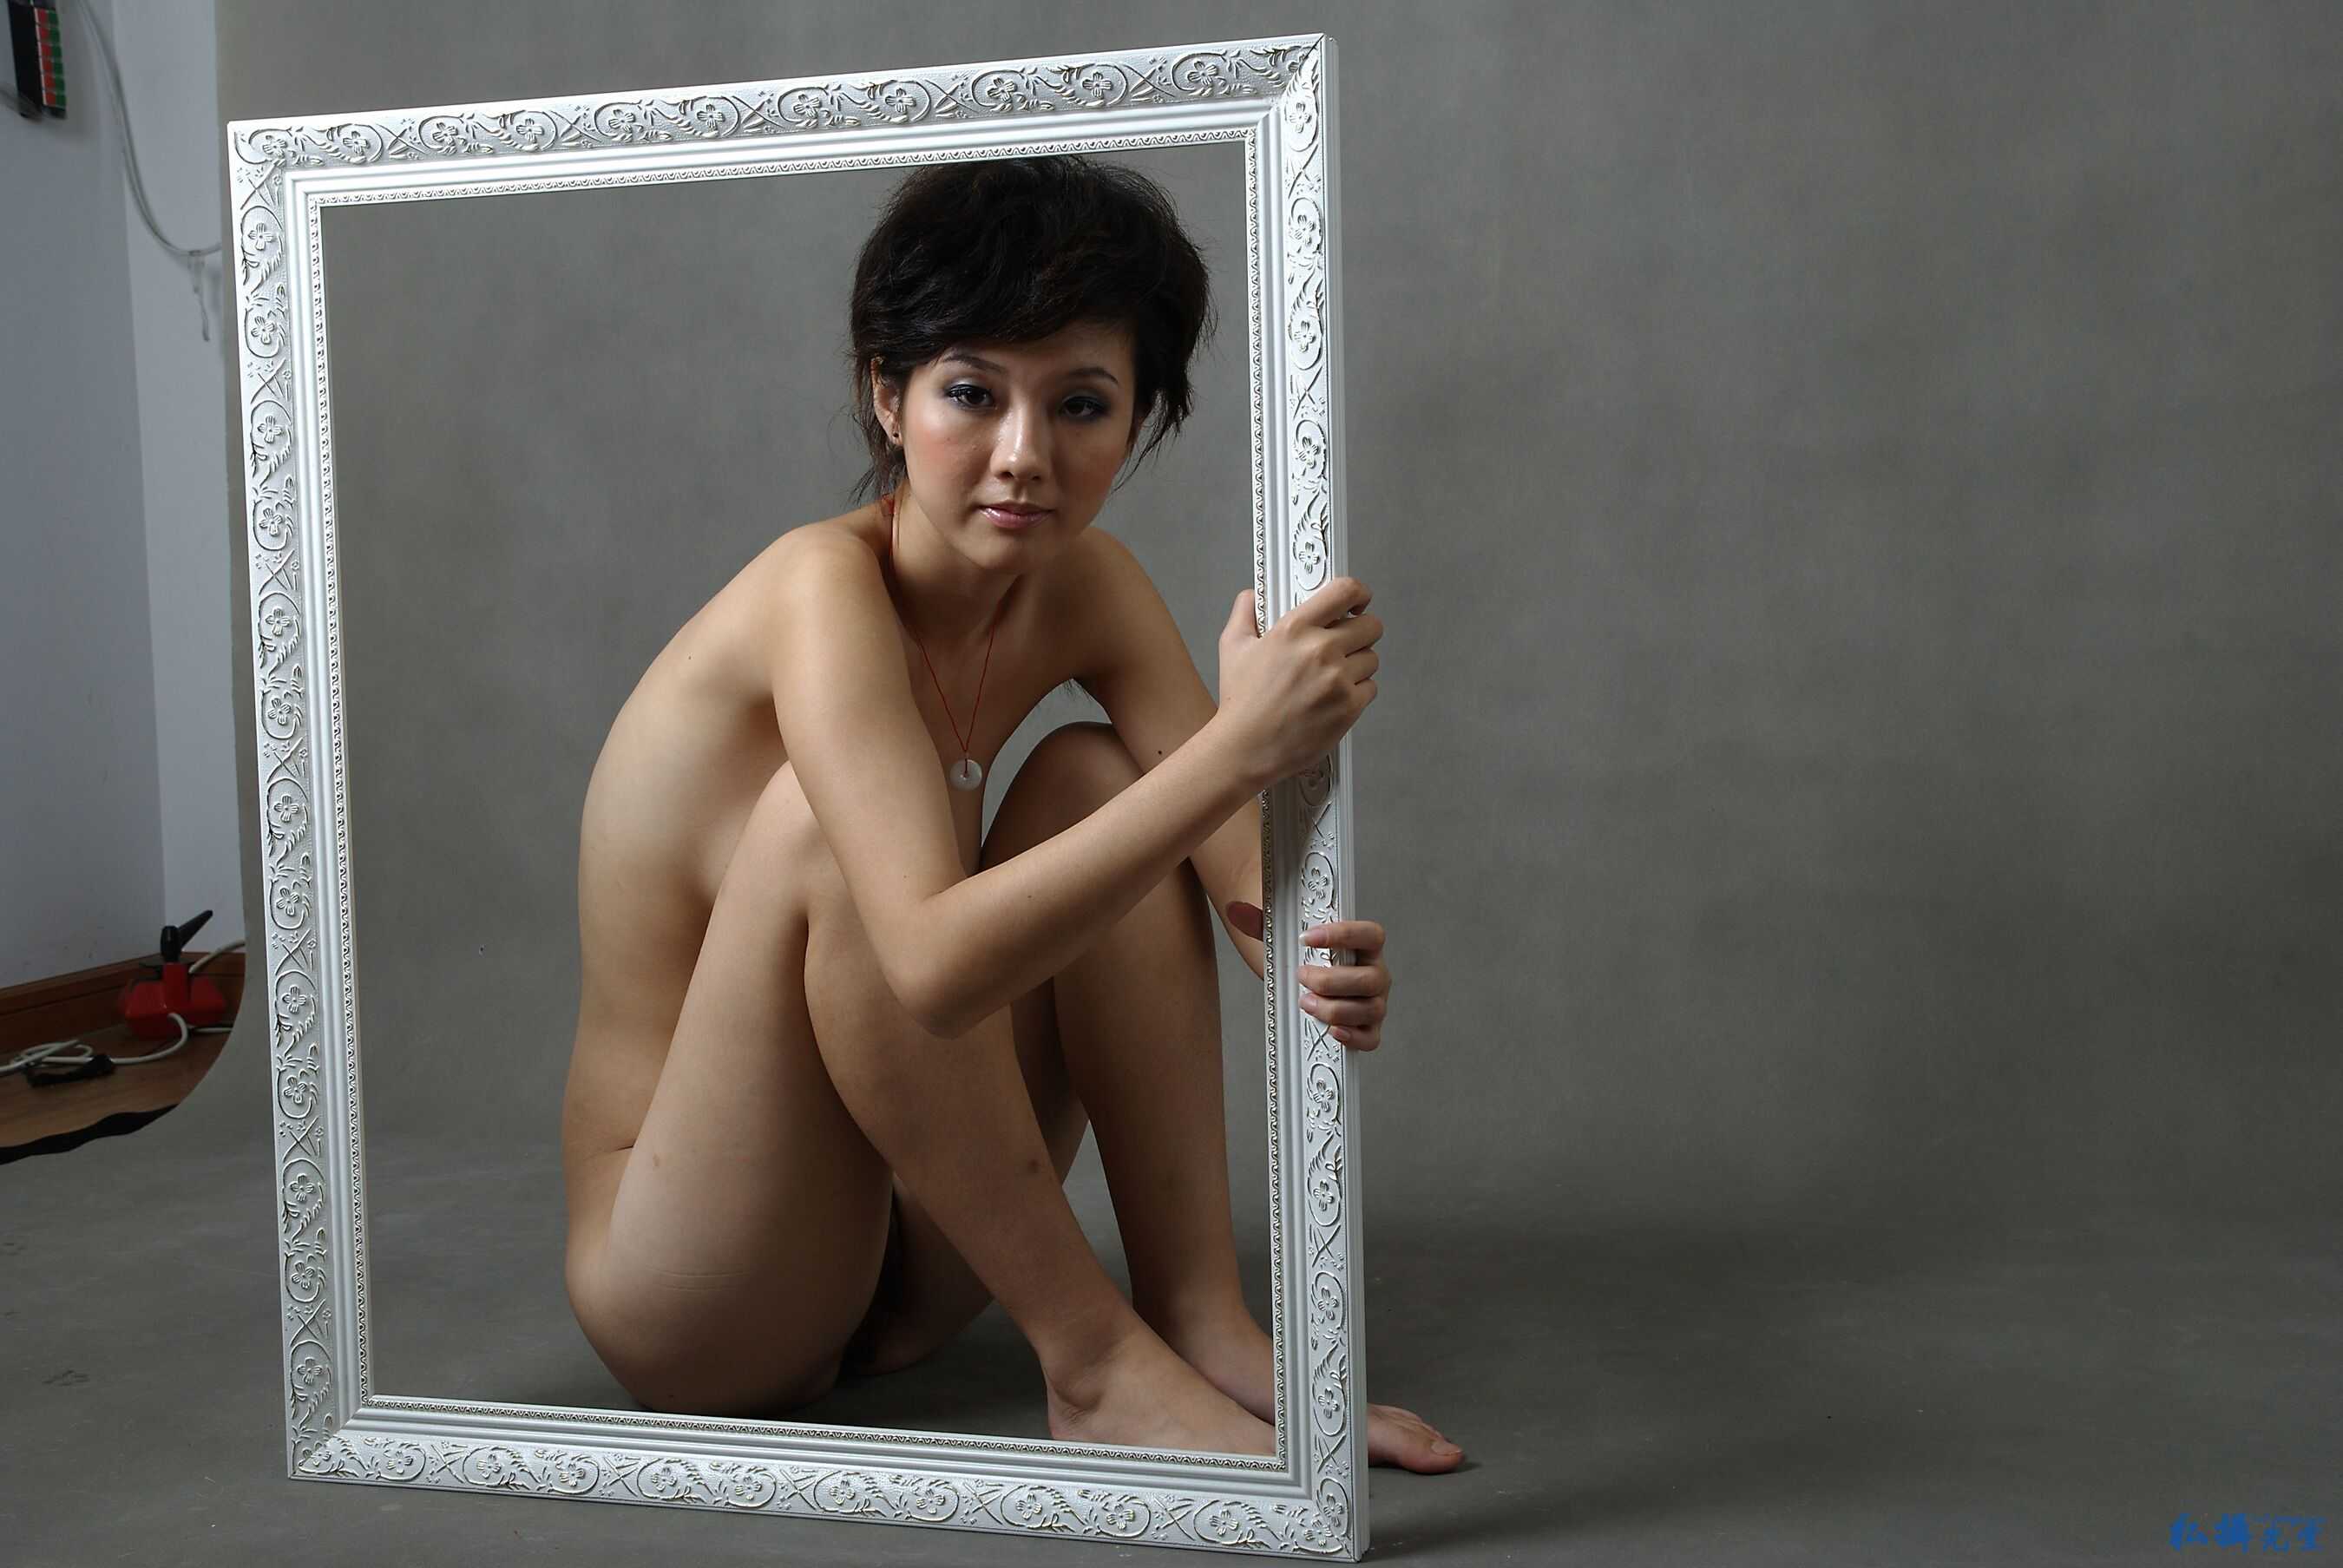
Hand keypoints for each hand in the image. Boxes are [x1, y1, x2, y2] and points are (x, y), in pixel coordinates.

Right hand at [1215, 579, 1381, 788]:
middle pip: (1371, 626)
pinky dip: (1357, 692)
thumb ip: (1244, 613)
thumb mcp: (1232, 647)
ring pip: (1372, 658)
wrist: (1247, 748)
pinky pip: (1371, 688)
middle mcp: (1320, 651)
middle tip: (1347, 643)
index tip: (1359, 600)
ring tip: (1333, 676)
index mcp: (1295, 629)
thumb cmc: (1241, 701)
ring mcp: (1338, 680)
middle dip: (1361, 632)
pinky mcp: (1349, 707)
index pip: (1345, 592)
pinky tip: (1334, 697)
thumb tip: (1251, 597)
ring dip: (1358, 664)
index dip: (1359, 593)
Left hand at [1224, 904, 1390, 1052]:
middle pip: (1369, 978)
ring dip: (1335, 1008)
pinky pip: (1371, 1038)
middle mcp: (1376, 974)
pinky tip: (1331, 1031)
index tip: (1307, 937)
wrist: (1311, 985)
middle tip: (1300, 976)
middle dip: (1331, 980)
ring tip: (1305, 1003)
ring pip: (1370, 1009)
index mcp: (1365, 947)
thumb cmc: (1307, 960)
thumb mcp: (1285, 940)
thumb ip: (1263, 923)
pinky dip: (1353, 1037)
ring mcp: (1376, 1003)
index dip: (1345, 934)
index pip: (1371, 934)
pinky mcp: (1369, 1029)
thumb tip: (1236, 909)